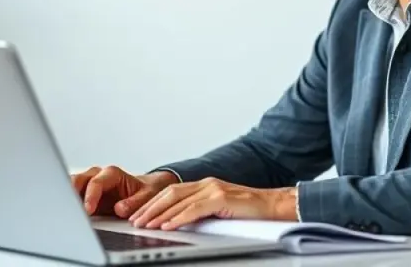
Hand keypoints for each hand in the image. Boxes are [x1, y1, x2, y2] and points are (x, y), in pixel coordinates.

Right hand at [71, 166, 178, 217]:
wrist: (143, 191)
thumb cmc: (144, 191)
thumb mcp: (146, 196)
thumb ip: (134, 202)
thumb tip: (119, 209)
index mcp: (112, 174)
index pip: (96, 182)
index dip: (90, 197)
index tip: (87, 211)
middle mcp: (97, 175)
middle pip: (77, 180)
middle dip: (71, 194)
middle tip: (70, 211)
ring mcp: (88, 184)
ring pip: (70, 186)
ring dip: (67, 198)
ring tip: (65, 212)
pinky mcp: (84, 194)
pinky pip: (71, 195)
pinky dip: (68, 203)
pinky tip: (67, 213)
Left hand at [129, 177, 296, 229]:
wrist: (275, 206)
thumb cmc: (250, 212)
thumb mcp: (219, 210)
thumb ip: (200, 212)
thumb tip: (177, 222)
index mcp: (204, 185)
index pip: (171, 192)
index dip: (152, 203)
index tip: (137, 215)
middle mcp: (206, 183)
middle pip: (170, 194)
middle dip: (149, 208)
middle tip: (134, 220)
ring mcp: (214, 189)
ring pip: (178, 201)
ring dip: (159, 214)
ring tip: (145, 225)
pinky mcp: (222, 198)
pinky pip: (195, 209)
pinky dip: (178, 218)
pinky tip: (167, 226)